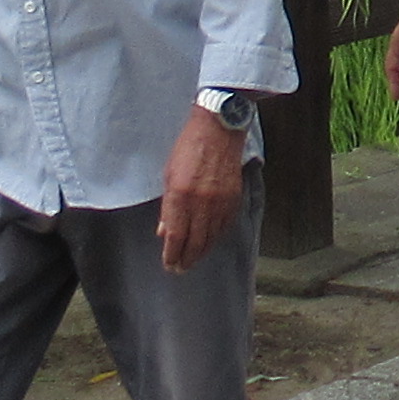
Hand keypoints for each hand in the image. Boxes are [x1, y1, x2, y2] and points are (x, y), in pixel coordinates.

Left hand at [157, 100, 246, 272]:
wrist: (218, 130)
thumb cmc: (188, 148)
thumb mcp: (169, 175)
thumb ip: (168, 206)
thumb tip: (164, 231)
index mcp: (181, 197)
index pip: (176, 237)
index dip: (172, 255)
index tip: (169, 264)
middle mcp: (201, 204)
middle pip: (195, 243)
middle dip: (187, 259)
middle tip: (180, 268)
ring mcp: (220, 203)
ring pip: (211, 238)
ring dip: (201, 252)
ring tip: (193, 260)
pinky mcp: (233, 199)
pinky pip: (224, 227)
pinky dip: (215, 237)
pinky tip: (209, 242)